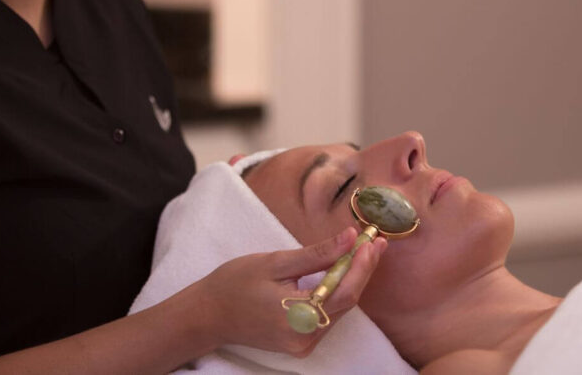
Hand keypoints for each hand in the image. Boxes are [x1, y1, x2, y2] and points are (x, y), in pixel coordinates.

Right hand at [197, 226, 387, 356]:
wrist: (207, 315)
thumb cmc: (235, 284)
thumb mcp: (275, 262)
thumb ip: (316, 254)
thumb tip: (349, 238)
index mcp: (297, 316)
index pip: (344, 292)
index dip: (362, 266)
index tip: (372, 240)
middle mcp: (304, 337)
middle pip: (346, 302)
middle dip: (362, 270)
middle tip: (373, 242)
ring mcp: (303, 344)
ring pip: (339, 309)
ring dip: (352, 280)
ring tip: (362, 251)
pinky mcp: (300, 343)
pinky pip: (327, 315)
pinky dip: (337, 293)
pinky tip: (341, 271)